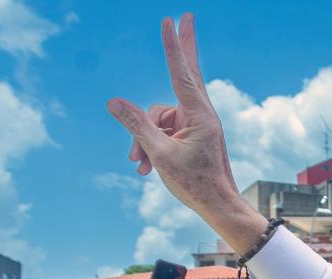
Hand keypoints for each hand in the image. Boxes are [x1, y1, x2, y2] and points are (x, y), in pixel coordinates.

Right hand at [107, 14, 238, 217]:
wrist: (218, 206)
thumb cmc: (195, 183)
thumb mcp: (159, 154)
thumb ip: (136, 125)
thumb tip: (113, 102)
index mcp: (199, 115)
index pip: (181, 73)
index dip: (173, 46)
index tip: (171, 21)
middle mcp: (200, 115)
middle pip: (185, 74)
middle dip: (181, 47)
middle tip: (187, 15)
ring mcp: (194, 125)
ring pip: (159, 118)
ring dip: (143, 139)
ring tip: (138, 165)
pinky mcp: (189, 136)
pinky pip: (163, 131)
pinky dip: (151, 147)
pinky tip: (143, 168)